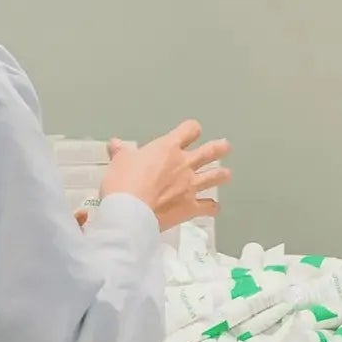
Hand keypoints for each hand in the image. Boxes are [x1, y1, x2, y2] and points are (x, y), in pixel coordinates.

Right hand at [100, 121, 230, 231]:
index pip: (189, 130)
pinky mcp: (191, 207)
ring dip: (222, 175)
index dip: (191, 129)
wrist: (130, 211)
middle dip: (220, 148)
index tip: (191, 132)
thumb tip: (115, 143)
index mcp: (168, 148)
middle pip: (211, 151)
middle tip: (225, 147)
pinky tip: (213, 208)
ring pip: (215, 176)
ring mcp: (191, 186)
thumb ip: (121, 151)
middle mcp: (184, 164)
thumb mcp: (119, 162)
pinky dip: (212, 208)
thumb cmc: (123, 183)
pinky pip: (208, 207)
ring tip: (226, 174)